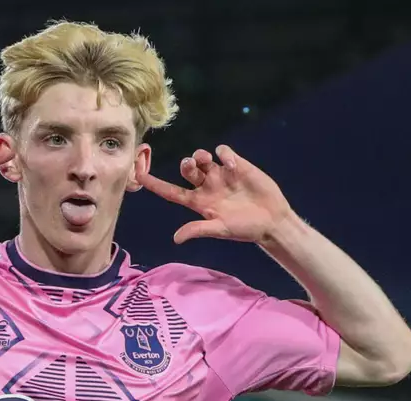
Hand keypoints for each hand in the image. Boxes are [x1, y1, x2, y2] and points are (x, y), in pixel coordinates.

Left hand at [138, 145, 295, 244]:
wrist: (272, 221)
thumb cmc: (245, 229)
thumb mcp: (220, 229)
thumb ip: (199, 229)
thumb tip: (176, 239)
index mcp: (198, 202)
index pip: (171, 191)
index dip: (154, 183)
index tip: (138, 173)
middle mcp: (207, 186)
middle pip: (186, 169)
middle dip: (186, 164)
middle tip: (190, 165)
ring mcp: (221, 175)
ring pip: (201, 157)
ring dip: (200, 155)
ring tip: (206, 160)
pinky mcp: (237, 165)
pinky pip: (223, 152)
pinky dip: (224, 155)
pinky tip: (232, 166)